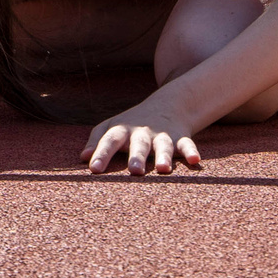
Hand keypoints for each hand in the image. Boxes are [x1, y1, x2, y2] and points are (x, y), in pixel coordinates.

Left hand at [83, 96, 203, 175]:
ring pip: (163, 146)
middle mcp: (142, 133)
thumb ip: (97, 140)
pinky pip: (187, 145)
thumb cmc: (132, 124)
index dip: (101, 153)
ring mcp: (162, 135)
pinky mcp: (180, 138)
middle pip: (139, 144)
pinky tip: (195, 160)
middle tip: (135, 171)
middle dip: (137, 157)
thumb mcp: (112, 126)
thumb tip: (82, 158)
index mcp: (122, 130)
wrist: (168, 105)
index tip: (94, 169)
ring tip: (164, 169)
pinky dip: (191, 151)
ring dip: (164, 156)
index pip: (109, 140)